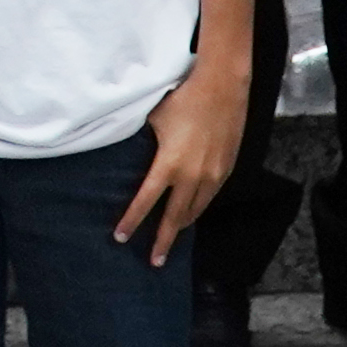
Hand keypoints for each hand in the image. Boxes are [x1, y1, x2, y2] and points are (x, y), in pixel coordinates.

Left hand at [121, 62, 248, 264]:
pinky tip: (192, 212)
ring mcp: (213, 174)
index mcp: (169, 165)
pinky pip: (209, 197)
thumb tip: (127, 152)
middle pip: (174, 218)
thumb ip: (142, 141)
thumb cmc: (183, 97)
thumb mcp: (154, 119)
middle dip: (162, 241)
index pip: (145, 202)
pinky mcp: (226, 168)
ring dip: (181, 226)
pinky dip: (198, 208)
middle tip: (154, 261)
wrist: (223, 86)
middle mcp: (192, 176)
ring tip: (171, 238)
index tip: (120, 237)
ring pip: (195, 210)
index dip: (131, 221)